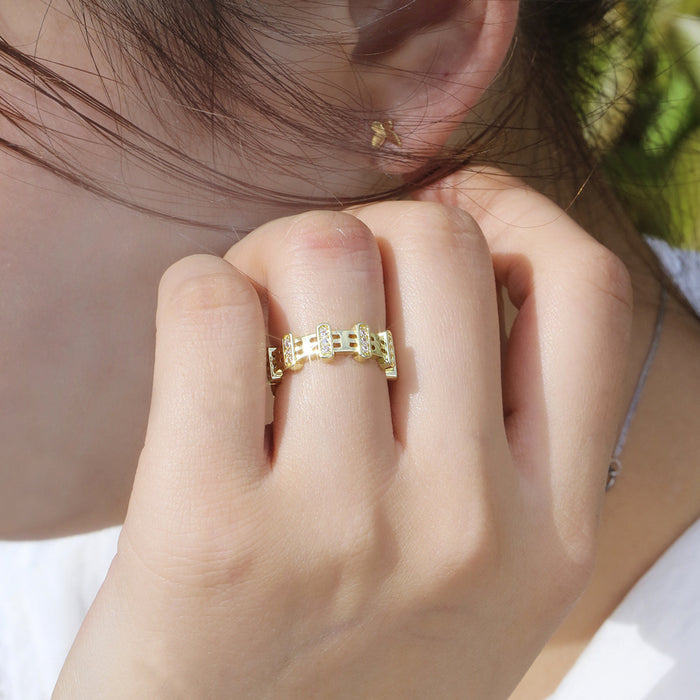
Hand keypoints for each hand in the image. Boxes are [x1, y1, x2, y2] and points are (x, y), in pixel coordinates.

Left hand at [54, 172, 632, 698]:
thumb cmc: (344, 666)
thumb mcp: (473, 573)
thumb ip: (490, 431)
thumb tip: (450, 249)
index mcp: (548, 531)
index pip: (585, 292)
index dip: (517, 213)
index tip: (450, 211)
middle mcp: (467, 523)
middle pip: (437, 242)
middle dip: (368, 227)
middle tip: (318, 280)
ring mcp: (342, 526)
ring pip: (325, 249)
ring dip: (276, 254)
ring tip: (254, 319)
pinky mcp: (209, 529)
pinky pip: (211, 303)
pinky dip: (201, 289)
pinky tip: (200, 347)